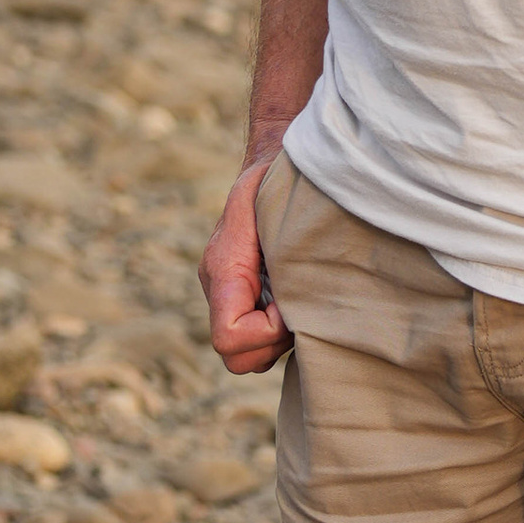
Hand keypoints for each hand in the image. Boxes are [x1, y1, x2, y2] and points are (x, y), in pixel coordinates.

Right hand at [201, 148, 293, 373]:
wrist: (273, 163)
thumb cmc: (281, 178)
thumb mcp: (278, 198)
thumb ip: (280, 240)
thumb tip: (296, 287)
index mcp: (223, 269)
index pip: (229, 337)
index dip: (267, 331)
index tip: (289, 301)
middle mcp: (221, 289)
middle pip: (237, 358)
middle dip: (274, 342)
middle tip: (301, 306)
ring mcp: (232, 297)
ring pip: (250, 356)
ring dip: (280, 339)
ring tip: (302, 300)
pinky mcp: (247, 299)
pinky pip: (259, 341)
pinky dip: (281, 333)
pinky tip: (300, 300)